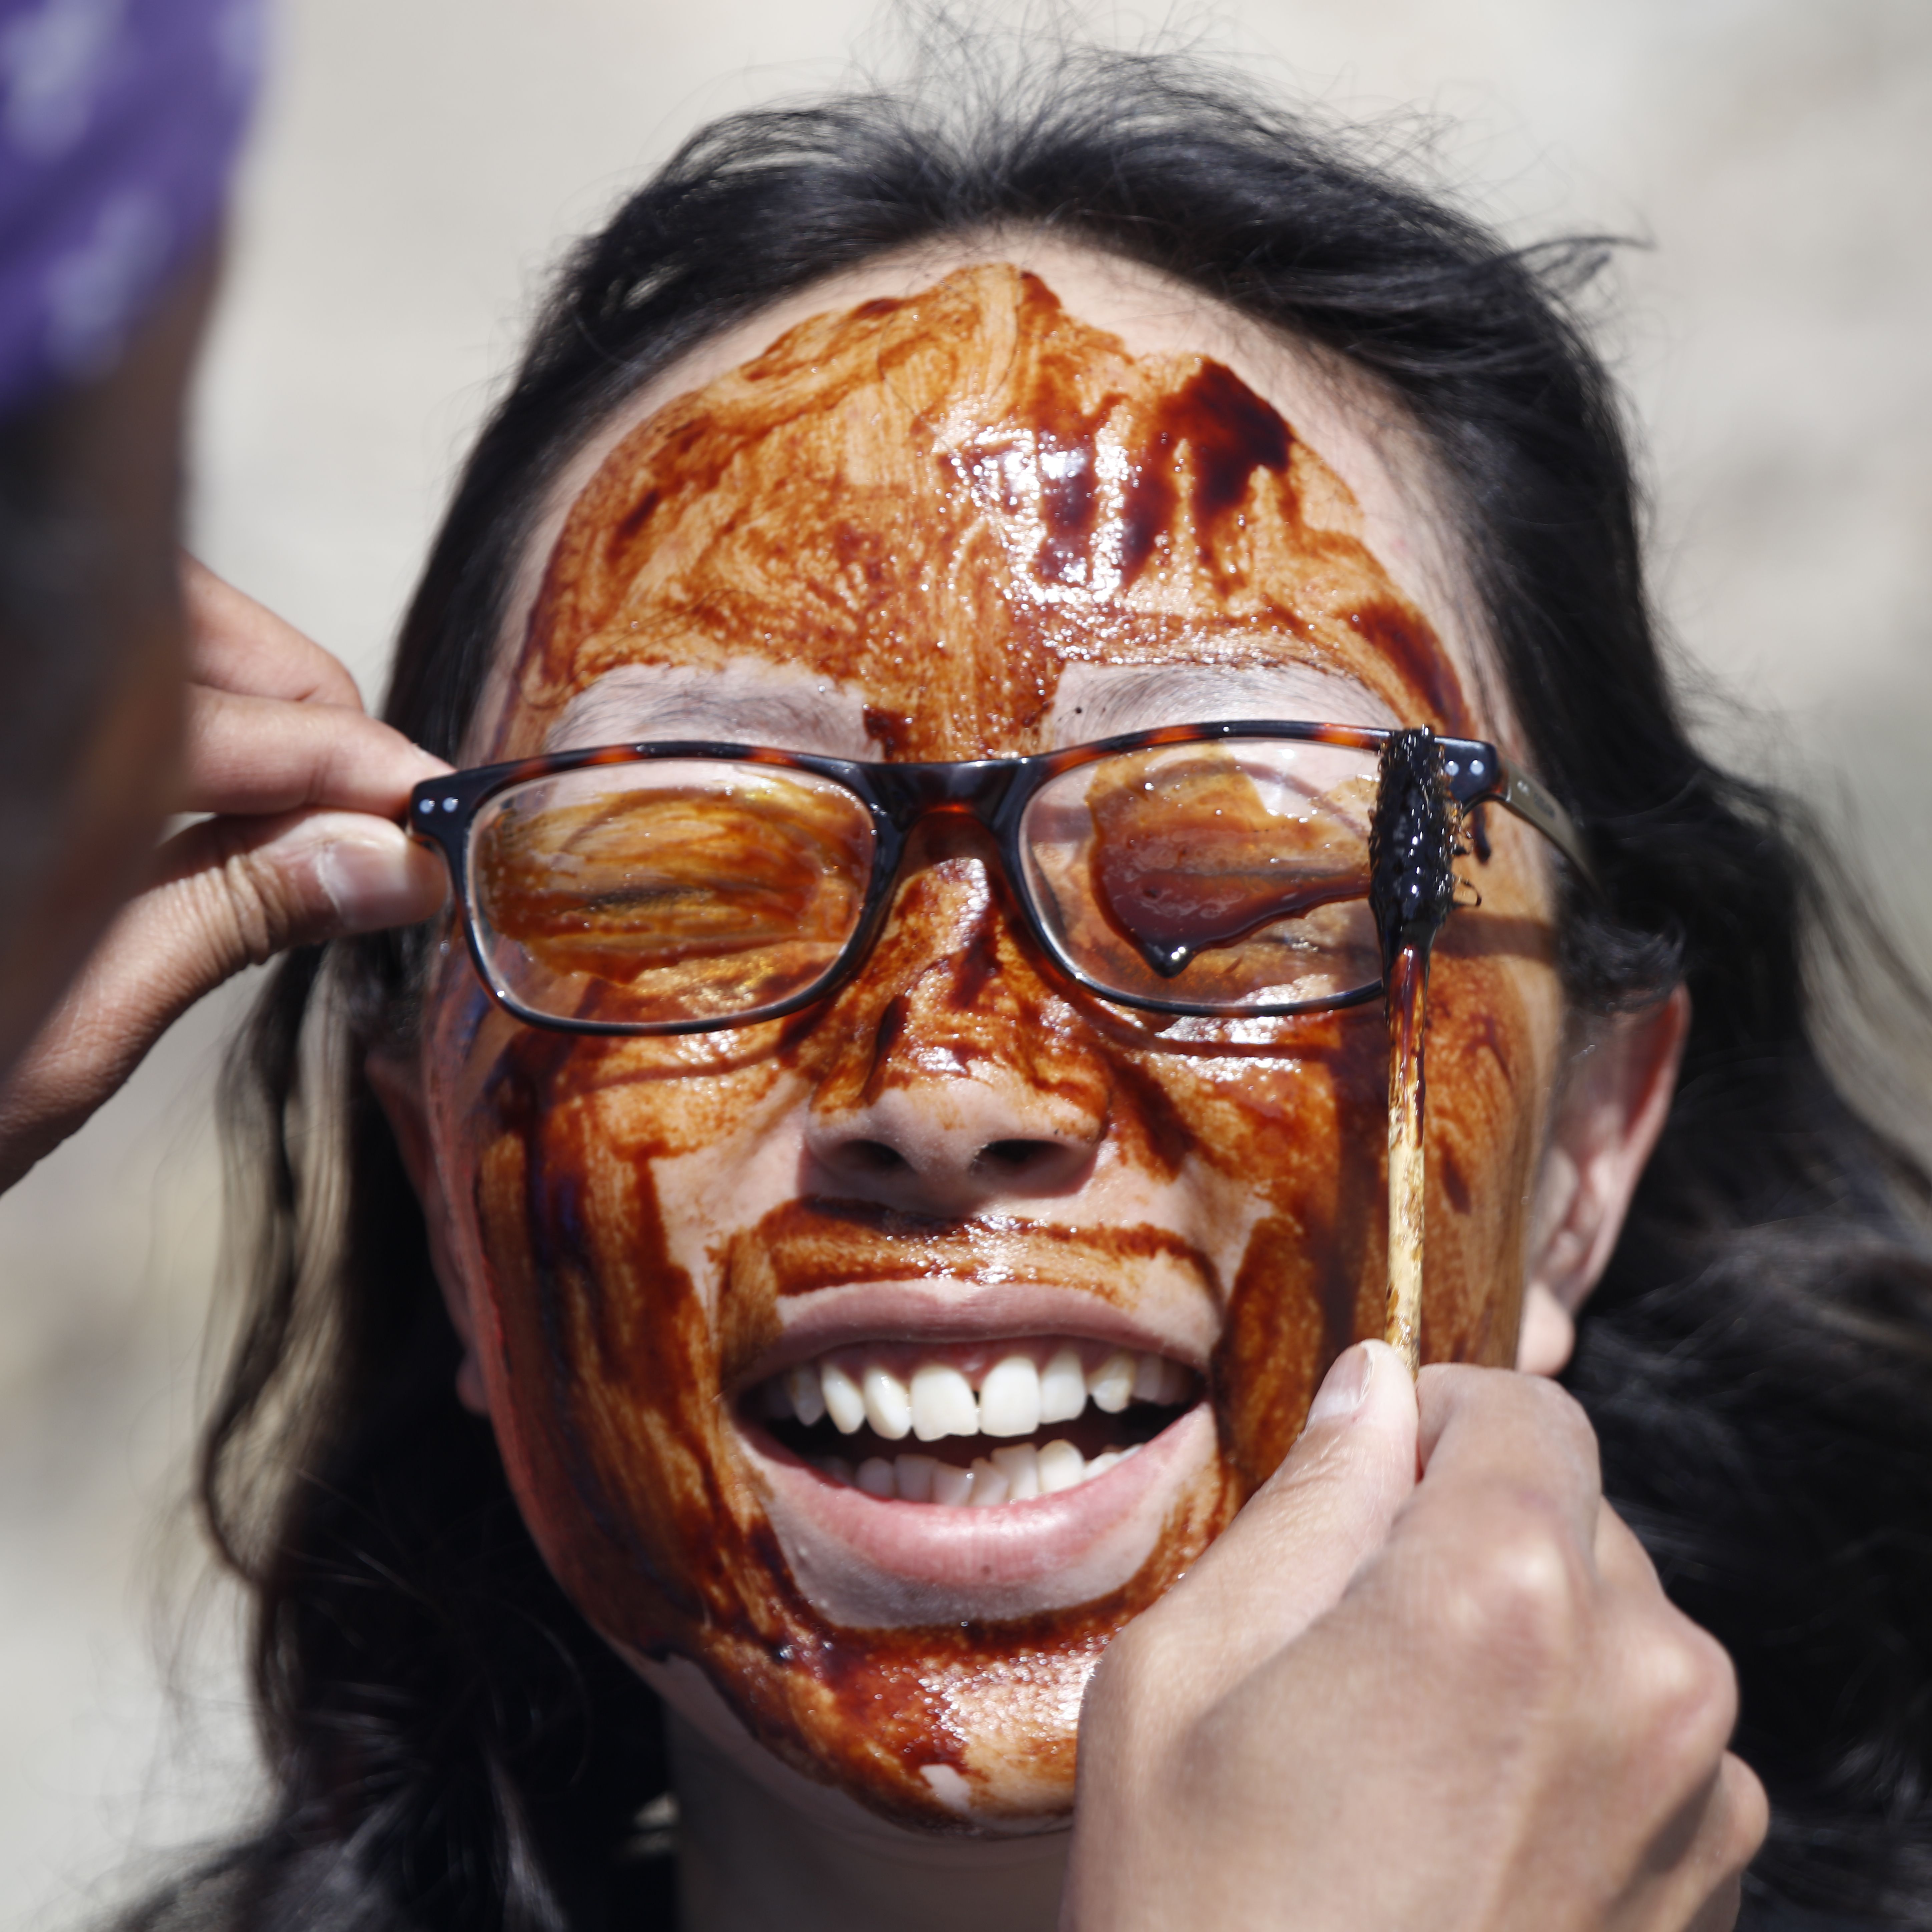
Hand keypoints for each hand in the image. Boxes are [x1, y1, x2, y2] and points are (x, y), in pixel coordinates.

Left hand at [0, 558, 448, 1188]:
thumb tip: (394, 865)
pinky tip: (223, 800)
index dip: (330, 756)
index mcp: (18, 769)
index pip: (190, 715)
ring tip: (311, 808)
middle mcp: (16, 702)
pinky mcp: (32, 767)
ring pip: (135, 635)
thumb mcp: (61, 1032)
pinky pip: (101, 693)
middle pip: (161, 622)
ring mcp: (22, 726)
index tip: (429, 803)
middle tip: (376, 808)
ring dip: (238, 709)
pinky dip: (175, 731)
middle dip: (291, 704)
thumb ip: (227, 916)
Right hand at [1064, 1349, 1766, 1931]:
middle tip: (1357, 1637)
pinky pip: (1653, 1734)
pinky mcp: (1714, 1884)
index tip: (1373, 1478)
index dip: (1437, 1419)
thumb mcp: (1180, 1677)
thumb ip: (1303, 1505)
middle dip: (1474, 1531)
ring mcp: (1701, 1795)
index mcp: (1502, 1595)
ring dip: (1528, 1637)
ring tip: (1409, 1749)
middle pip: (1575, 1510)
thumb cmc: (1206, 1917)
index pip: (1526, 1407)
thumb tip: (1373, 1395)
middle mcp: (1645, 1677)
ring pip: (1619, 1621)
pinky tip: (1470, 1823)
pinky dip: (1574, 1738)